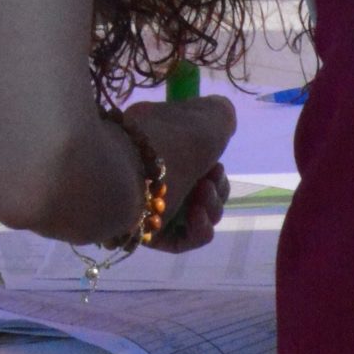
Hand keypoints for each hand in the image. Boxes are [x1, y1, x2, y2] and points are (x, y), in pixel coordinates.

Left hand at [123, 95, 235, 253]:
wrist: (132, 171)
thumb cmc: (172, 140)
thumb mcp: (207, 116)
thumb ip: (219, 115)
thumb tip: (220, 114)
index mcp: (153, 139)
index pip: (188, 155)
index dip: (211, 162)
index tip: (217, 162)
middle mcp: (147, 168)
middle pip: (197, 187)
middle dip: (216, 186)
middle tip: (211, 178)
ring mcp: (147, 200)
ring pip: (192, 213)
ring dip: (211, 206)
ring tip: (204, 193)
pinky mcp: (145, 230)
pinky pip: (180, 238)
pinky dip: (198, 230)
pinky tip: (199, 215)